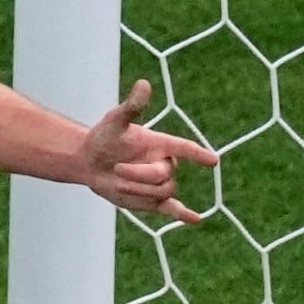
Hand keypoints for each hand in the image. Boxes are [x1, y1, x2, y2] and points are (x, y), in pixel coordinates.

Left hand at [80, 77, 217, 225]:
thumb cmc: (104, 137)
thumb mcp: (115, 121)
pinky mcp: (151, 199)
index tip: (213, 161)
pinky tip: (195, 219)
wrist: (89, 160)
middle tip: (117, 170)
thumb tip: (143, 84)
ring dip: (138, 190)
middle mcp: (164, 162)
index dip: (198, 154)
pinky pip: (171, 208)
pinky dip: (183, 214)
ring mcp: (158, 182)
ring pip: (161, 192)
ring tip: (117, 181)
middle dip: (139, 175)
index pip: (184, 148)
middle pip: (164, 175)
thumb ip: (132, 107)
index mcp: (161, 143)